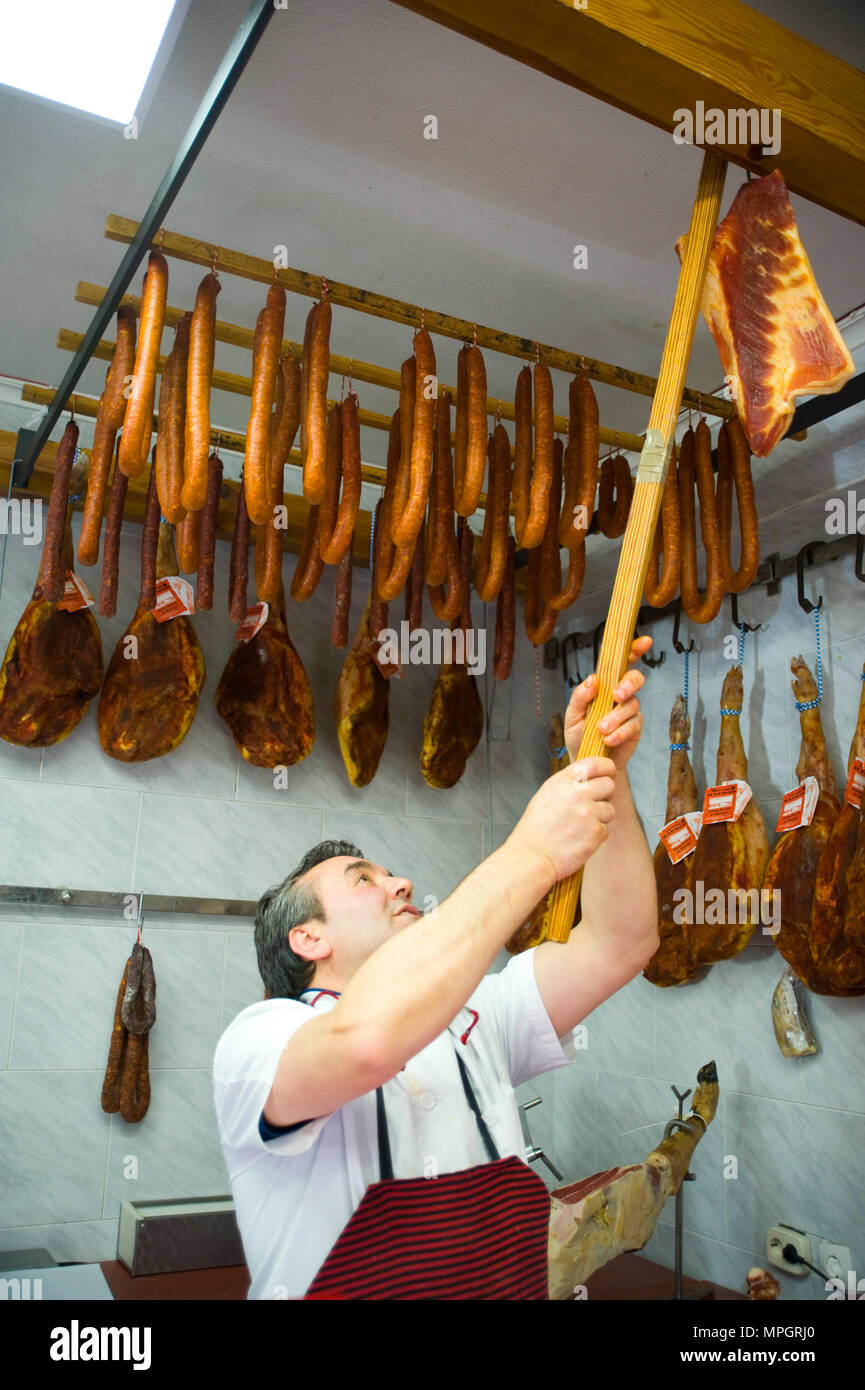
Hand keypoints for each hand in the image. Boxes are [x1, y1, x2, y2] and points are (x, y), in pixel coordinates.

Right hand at [506, 757, 617, 886]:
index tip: (610, 771)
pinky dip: (596, 836)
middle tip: (595, 805)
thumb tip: (590, 778)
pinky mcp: (595, 832)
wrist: (531, 857)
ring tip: (581, 827)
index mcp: (561, 782)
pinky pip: (606, 830)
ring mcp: (588, 813)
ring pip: (610, 809)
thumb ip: (568, 785)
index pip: (593, 763)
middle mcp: (576, 794)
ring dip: (601, 818)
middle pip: (609, 784)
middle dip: (606, 794)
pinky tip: (579, 840)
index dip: (606, 766)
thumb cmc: (535, 830)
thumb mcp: (546, 796)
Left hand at [564, 635, 651, 768]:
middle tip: (617, 695)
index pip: (621, 664)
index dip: (634, 650)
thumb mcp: (572, 715)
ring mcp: (629, 711)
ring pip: (632, 704)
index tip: (644, 642)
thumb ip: (580, 697)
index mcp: (605, 686)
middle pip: (635, 678)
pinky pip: (633, 725)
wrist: (586, 762)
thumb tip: (592, 680)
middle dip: (628, 684)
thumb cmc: (579, 735)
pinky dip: (620, 731)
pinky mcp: (635, 728)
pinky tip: (609, 739)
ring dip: (616, 716)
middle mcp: (620, 695)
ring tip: (601, 729)